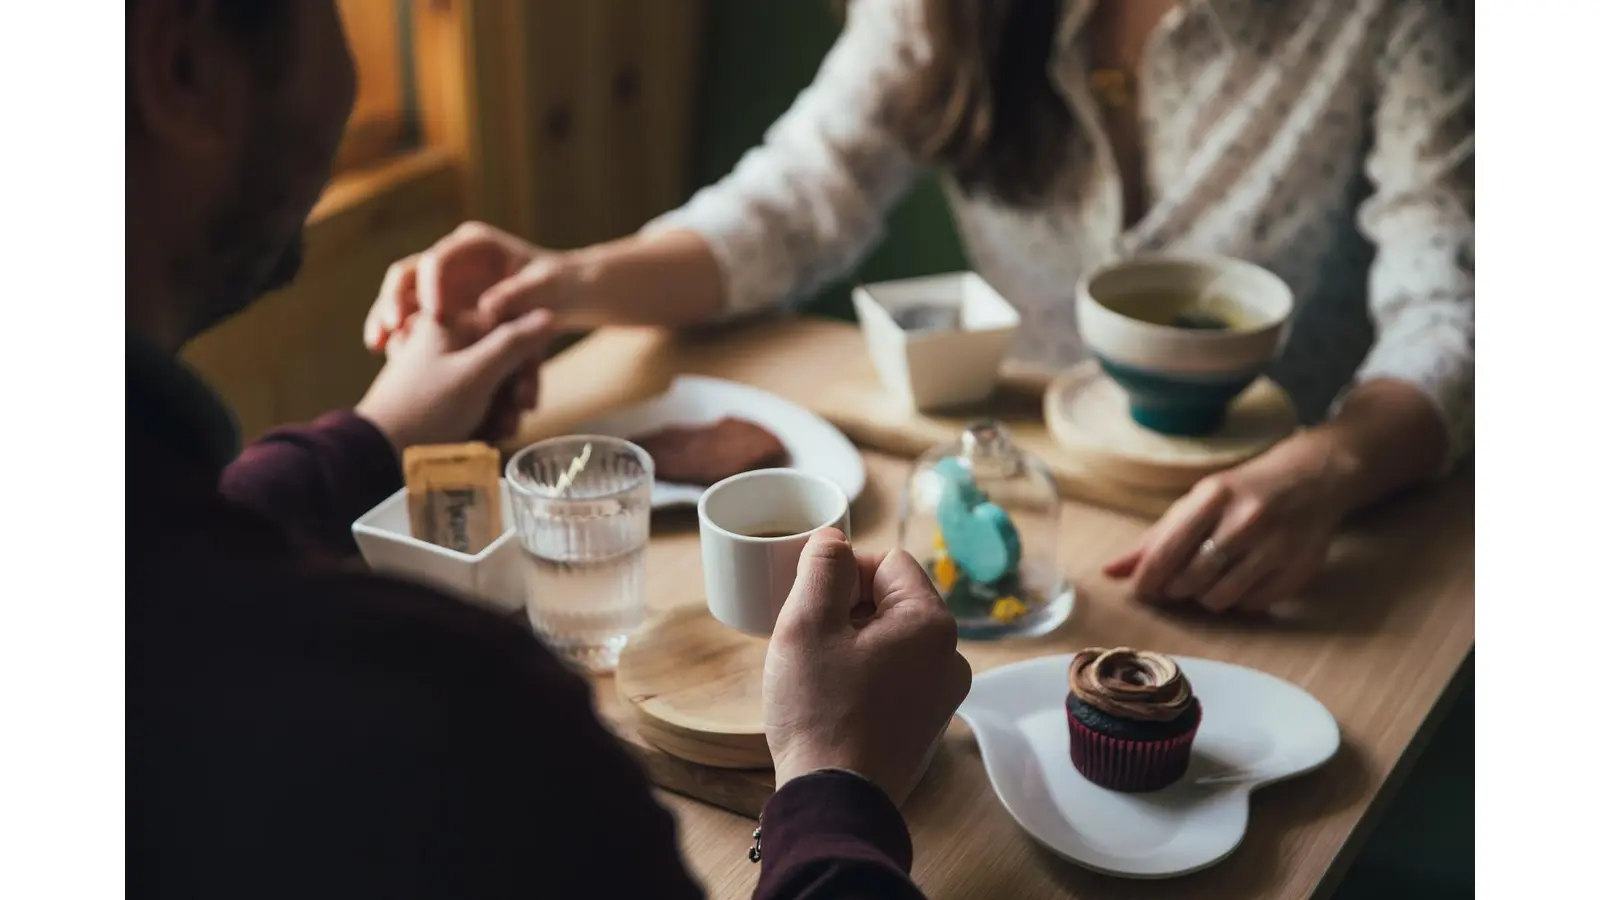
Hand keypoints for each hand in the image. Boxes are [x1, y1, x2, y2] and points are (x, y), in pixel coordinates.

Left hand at [355, 309, 555, 450]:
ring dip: (502, 410)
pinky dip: (484, 418)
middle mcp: (446, 341)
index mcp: (450, 322)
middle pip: (502, 358)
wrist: (380, 451)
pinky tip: (485, 437)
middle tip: (515, 417)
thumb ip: (514, 343)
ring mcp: (442, 369)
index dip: (525, 360)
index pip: (508, 327)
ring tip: (498, 433)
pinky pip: (475, 401)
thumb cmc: (426, 408)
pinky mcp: (439, 396)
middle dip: (513, 392)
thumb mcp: (476, 373)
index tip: (526, 392)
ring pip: (492, 383)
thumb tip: (548, 314)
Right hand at [363, 222, 578, 416]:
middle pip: (408, 273)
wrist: (562, 295)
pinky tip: (389, 355)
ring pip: (402, 296)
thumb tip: (488, 307)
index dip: (431, 285)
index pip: (439, 258)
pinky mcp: (440, 306)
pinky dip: (398, 334)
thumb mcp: (547, 288)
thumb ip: (521, 294)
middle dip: (394, 299)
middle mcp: (452, 259)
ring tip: (378, 346)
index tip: (435, 316)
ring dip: (386, 318)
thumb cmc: (557, 286)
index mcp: (474, 245)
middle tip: (390, 328)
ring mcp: (443, 282)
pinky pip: (411, 318)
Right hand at [764, 529, 971, 805]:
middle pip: (893, 600)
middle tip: (809, 639)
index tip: (811, 602)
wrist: (834, 801)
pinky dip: (866, 675)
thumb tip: (833, 538)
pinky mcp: (927, 723)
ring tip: (818, 672)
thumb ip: (822, 567)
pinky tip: (834, 699)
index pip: (888, 561)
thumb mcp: (806, 624)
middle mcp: (952, 655)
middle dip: (848, 608)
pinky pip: (897, 676)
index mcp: (931, 623)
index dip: (844, 572)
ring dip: (854, 642)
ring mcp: (943, 694)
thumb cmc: (820, 712)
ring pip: (893, 639)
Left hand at [1103, 437, 1358, 612]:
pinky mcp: (1299, 570)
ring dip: (1206, 597)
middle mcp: (1247, 520)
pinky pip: (1252, 604)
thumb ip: (1155, 539)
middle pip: (1191, 579)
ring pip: (1220, 598)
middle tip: (1178, 582)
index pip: (1167, 551)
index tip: (1141, 590)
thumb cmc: (1243, 492)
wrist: (1314, 478)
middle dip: (1176, 588)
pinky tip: (1242, 579)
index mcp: (1214, 496)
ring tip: (1210, 579)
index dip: (1147, 579)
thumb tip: (1110, 572)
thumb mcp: (1198, 502)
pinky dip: (1239, 600)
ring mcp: (1277, 546)